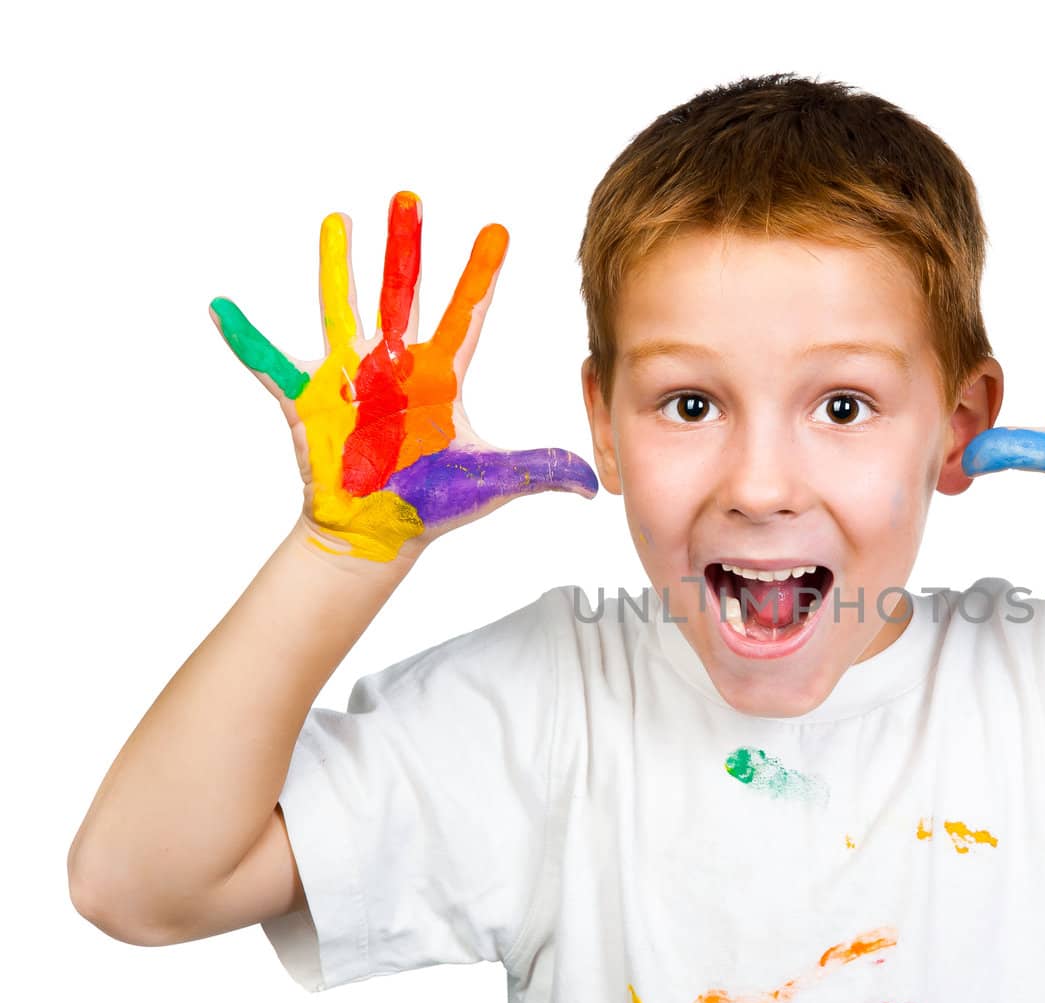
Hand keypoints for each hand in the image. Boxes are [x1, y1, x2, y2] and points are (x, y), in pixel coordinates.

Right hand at [210, 191, 598, 563]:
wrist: (380, 533)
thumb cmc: (434, 504)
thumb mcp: (495, 482)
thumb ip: (541, 472)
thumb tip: (593, 485)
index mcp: (438, 376)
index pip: (466, 314)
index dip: (482, 273)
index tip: (498, 230)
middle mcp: (394, 365)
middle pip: (402, 292)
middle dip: (407, 246)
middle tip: (410, 196)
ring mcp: (349, 378)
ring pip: (343, 307)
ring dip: (338, 266)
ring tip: (339, 221)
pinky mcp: (309, 401)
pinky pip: (271, 365)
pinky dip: (246, 339)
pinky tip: (220, 309)